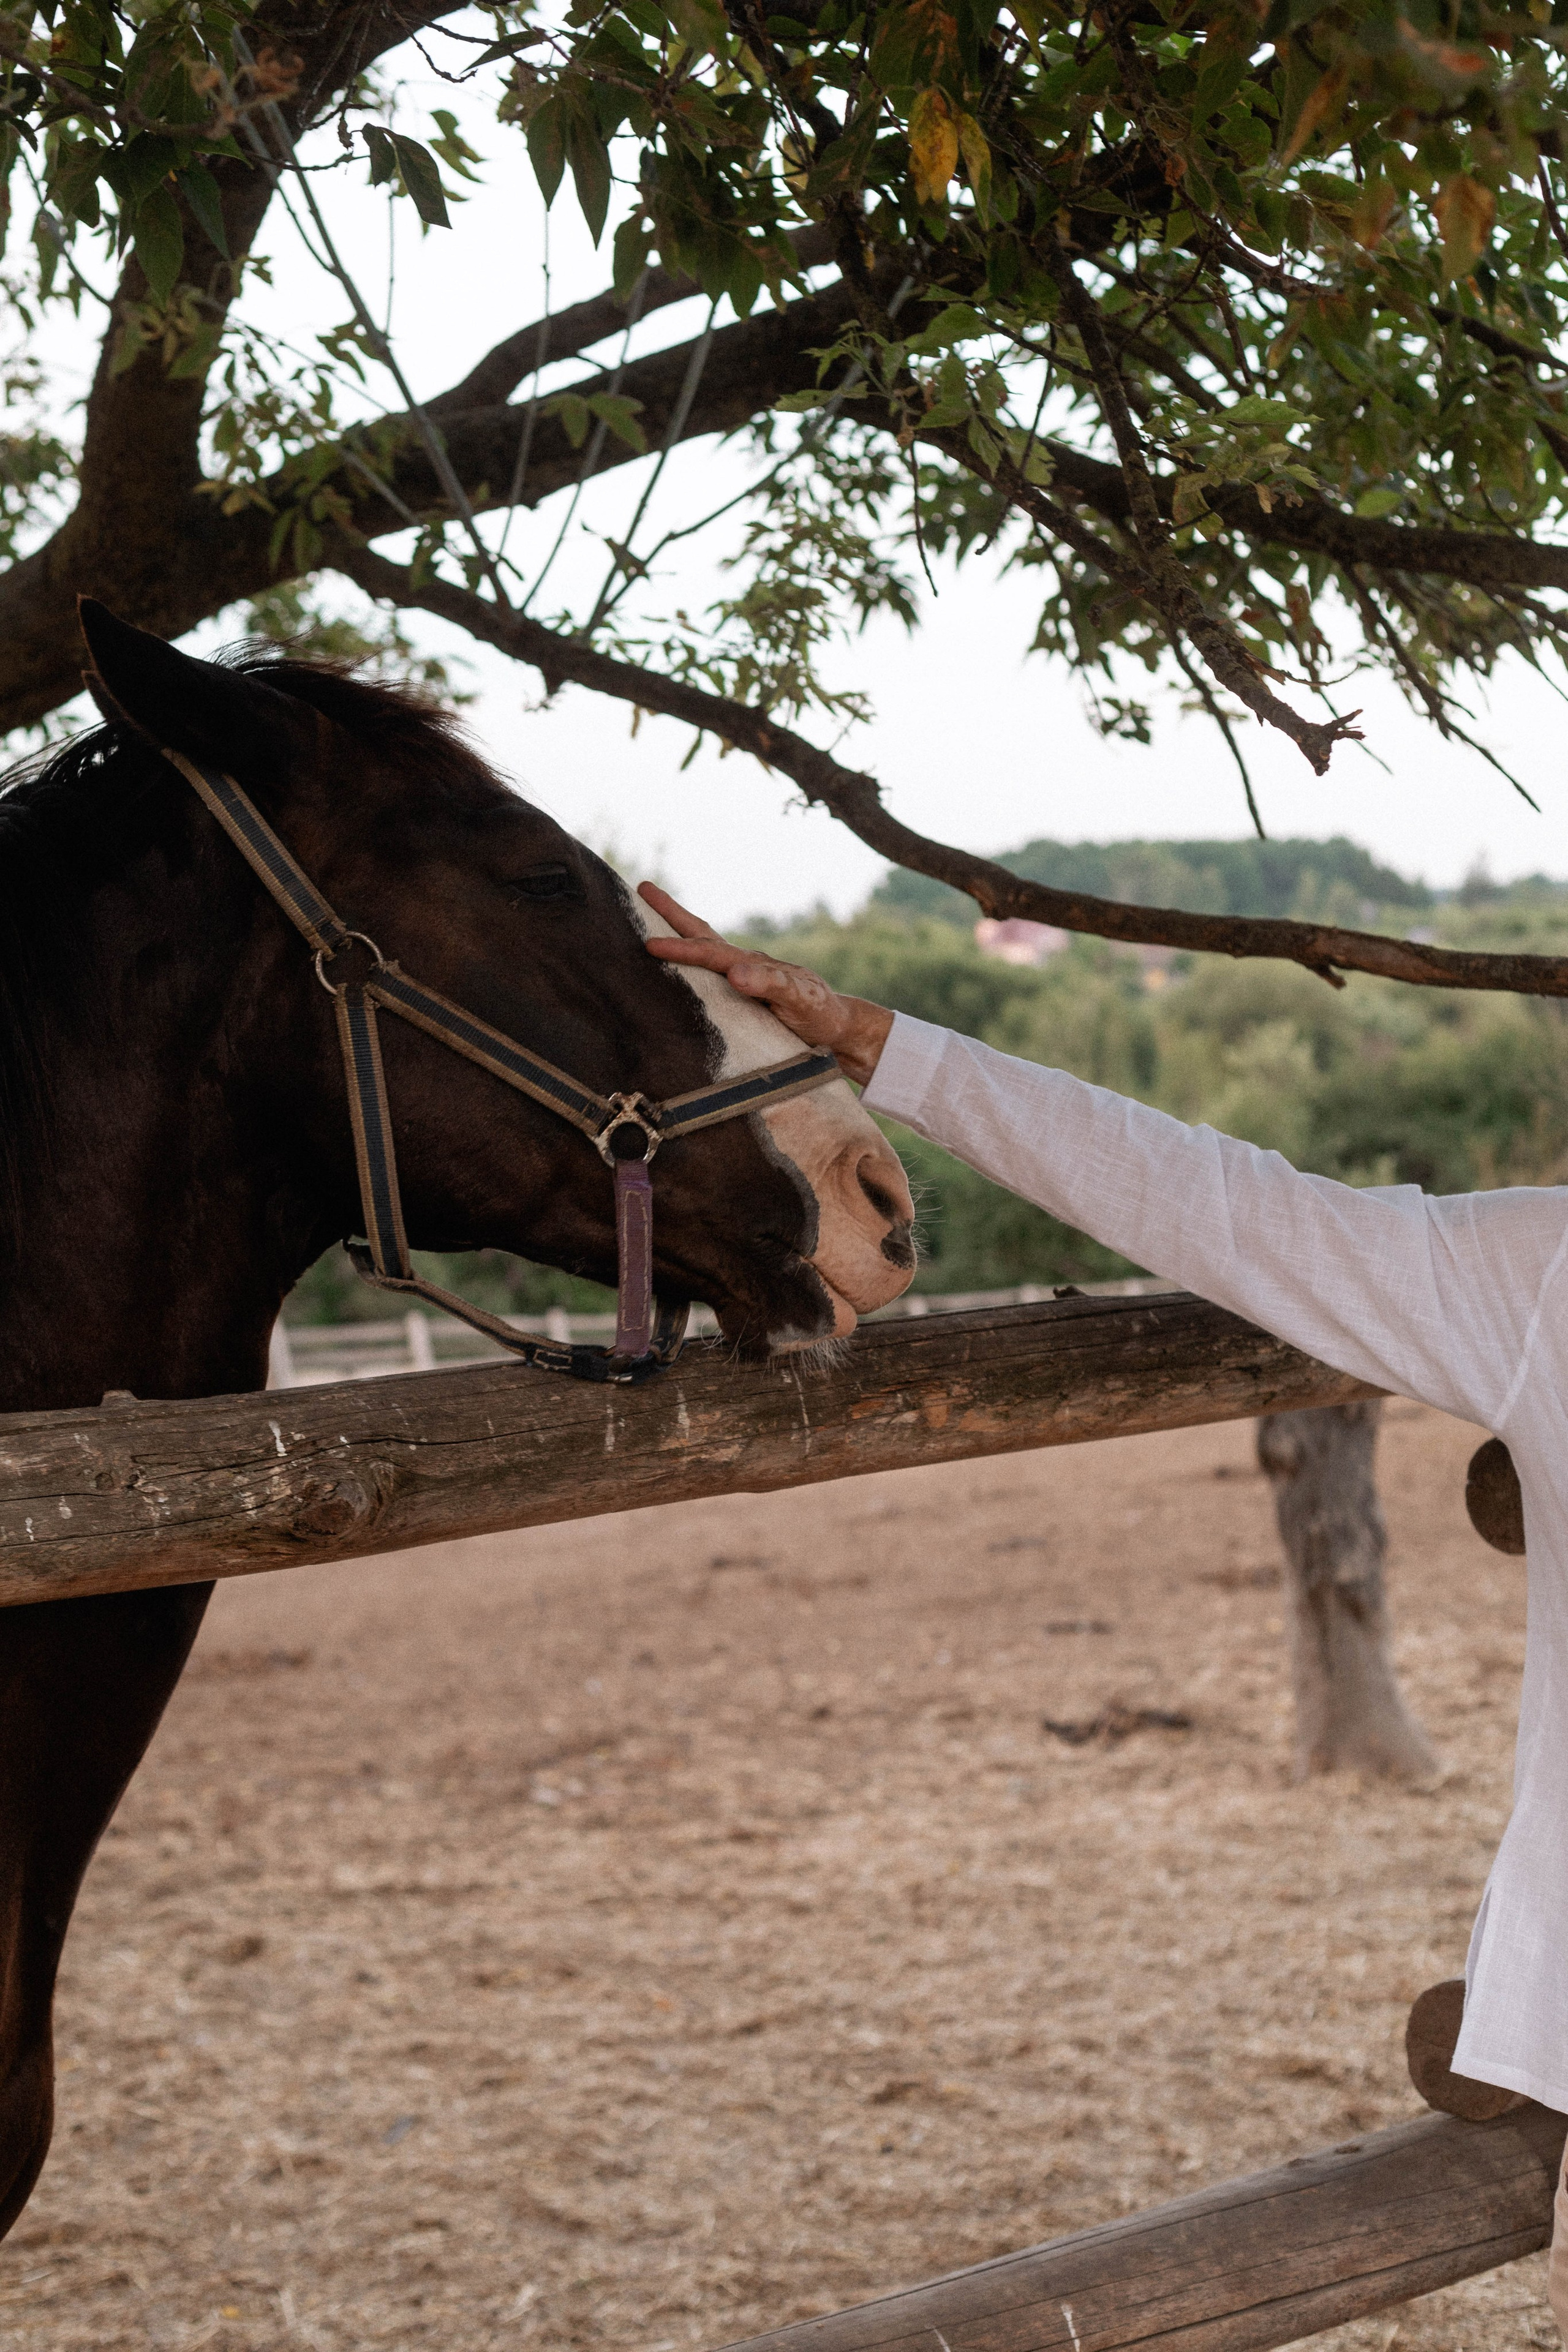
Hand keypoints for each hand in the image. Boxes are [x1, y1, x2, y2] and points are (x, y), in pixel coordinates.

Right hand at [638, 882, 893, 1086]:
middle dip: (671, 912)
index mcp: (753, 966)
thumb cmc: (820, 1013)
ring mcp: (743, 975)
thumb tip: (735, 972)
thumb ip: (771, 986)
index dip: (680, 949)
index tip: (650, 944)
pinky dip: (691, 955)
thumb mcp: (800, 1001)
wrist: (839, 1026)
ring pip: (705, 946)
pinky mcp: (743, 990)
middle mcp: (745, 964)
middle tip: (643, 888)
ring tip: (650, 916)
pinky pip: (710, 968)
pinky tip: (677, 961)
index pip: (710, 954)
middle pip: (702, 933)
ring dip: (678, 930)